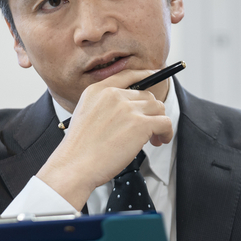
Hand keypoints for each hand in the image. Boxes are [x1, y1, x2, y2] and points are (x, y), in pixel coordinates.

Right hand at [36, 69, 173, 209]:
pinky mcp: (140, 124)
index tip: (155, 75)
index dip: (145, 75)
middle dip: (150, 112)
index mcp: (97, 90)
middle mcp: (113, 95)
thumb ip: (105, 106)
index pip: (127, 75)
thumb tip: (130, 109)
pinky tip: (160, 140)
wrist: (74, 165)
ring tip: (154, 138)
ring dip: (159, 123)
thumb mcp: (85, 114)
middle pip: (146, 96)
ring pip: (158, 108)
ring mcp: (128, 108)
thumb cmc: (79, 149)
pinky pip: (165, 122)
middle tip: (148, 129)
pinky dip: (166, 132)